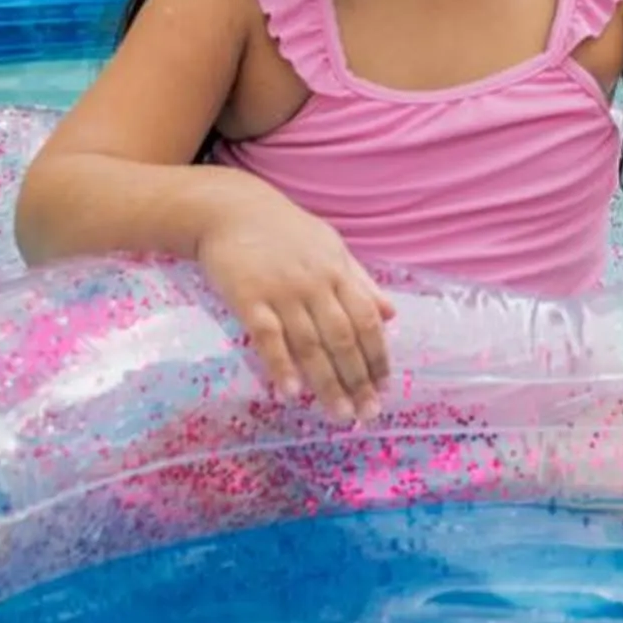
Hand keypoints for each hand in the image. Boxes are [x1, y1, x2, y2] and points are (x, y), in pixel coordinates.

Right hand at [198, 197, 396, 421]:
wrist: (229, 209)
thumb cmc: (284, 231)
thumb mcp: (331, 247)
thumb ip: (361, 281)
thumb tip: (392, 313)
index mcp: (337, 271)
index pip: (366, 319)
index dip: (378, 355)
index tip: (384, 386)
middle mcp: (314, 284)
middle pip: (342, 338)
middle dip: (358, 379)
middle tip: (368, 413)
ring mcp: (281, 292)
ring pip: (310, 344)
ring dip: (326, 383)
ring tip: (339, 414)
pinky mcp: (248, 298)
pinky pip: (268, 337)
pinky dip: (281, 366)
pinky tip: (293, 392)